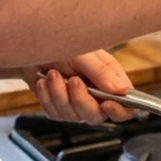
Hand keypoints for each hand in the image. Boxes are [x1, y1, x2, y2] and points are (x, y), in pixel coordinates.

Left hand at [19, 50, 136, 123]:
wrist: (34, 46)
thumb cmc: (62, 43)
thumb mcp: (84, 54)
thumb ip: (102, 72)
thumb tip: (122, 90)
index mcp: (110, 81)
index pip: (126, 106)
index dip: (120, 110)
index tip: (107, 104)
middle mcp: (96, 95)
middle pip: (97, 116)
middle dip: (82, 100)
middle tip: (72, 80)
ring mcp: (77, 103)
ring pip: (74, 117)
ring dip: (60, 95)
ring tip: (53, 74)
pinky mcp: (58, 108)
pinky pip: (55, 114)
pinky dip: (47, 97)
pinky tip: (44, 82)